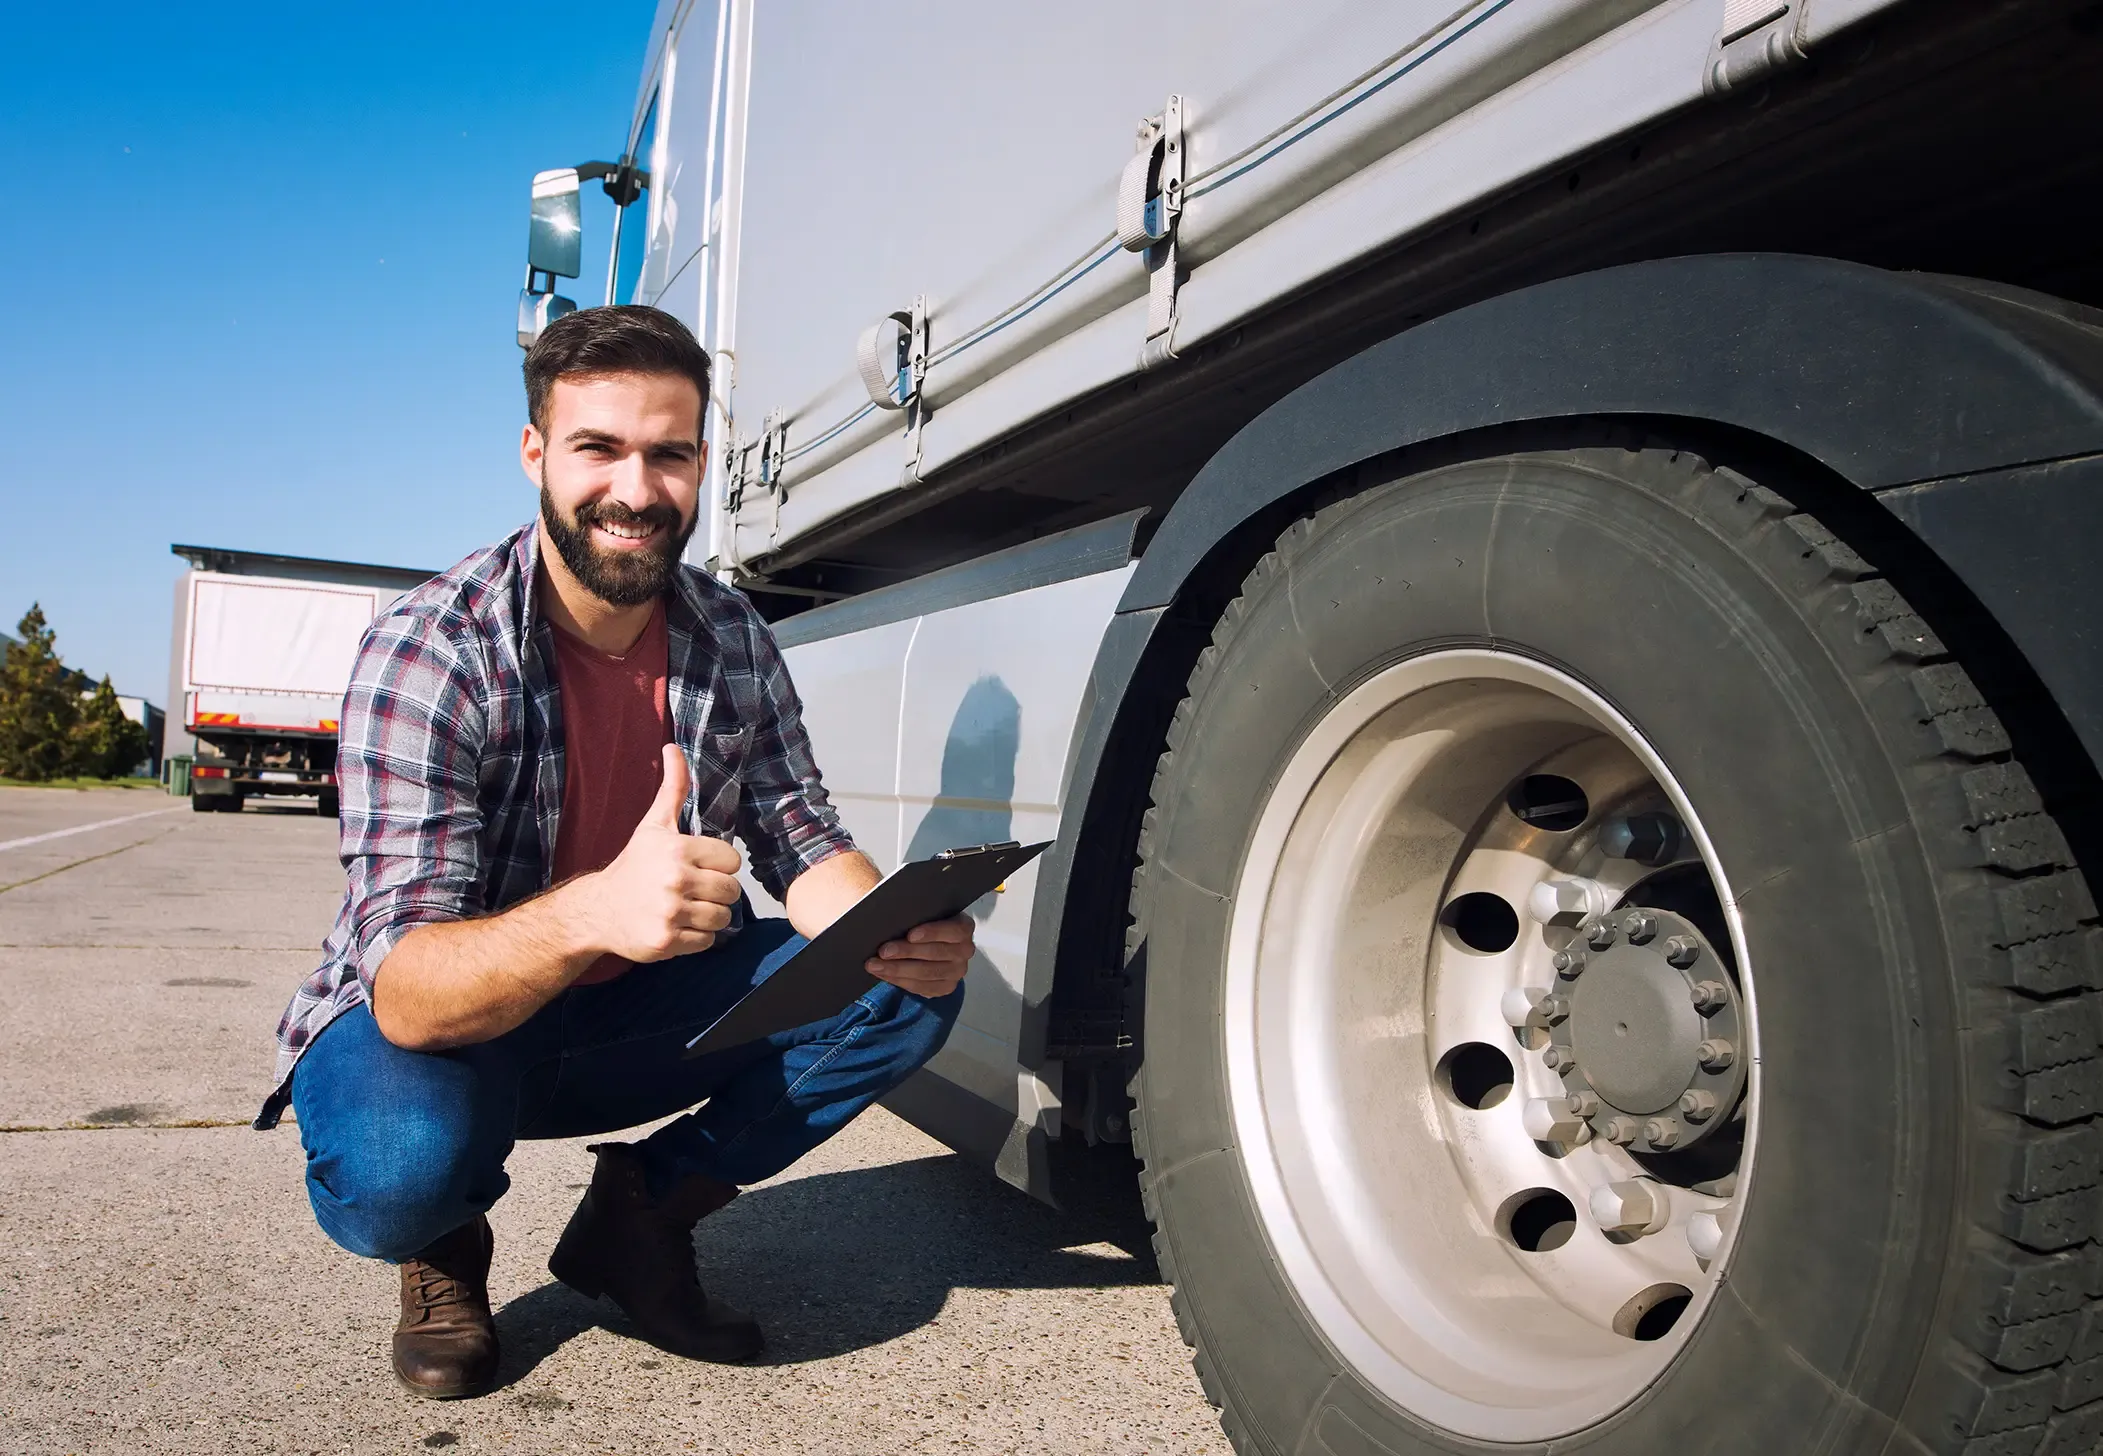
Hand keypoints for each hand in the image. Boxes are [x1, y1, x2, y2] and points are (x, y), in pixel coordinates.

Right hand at [583, 743, 742, 962]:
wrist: (598, 909)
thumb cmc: (633, 866)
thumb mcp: (653, 825)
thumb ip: (673, 788)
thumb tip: (673, 746)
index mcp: (677, 849)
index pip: (732, 861)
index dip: (719, 865)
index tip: (699, 867)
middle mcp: (674, 880)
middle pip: (731, 891)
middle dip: (716, 892)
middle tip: (693, 890)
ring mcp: (670, 913)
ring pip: (722, 918)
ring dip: (708, 916)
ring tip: (686, 908)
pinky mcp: (666, 941)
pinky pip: (706, 942)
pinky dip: (696, 938)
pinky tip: (676, 926)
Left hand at [866, 915, 974, 996]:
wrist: (928, 941)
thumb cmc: (922, 922)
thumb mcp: (923, 911)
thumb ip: (914, 911)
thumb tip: (890, 909)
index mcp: (964, 927)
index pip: (954, 930)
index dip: (932, 932)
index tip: (910, 935)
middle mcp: (965, 950)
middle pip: (936, 953)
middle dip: (906, 953)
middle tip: (883, 951)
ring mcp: (956, 971)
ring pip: (926, 974)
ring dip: (897, 969)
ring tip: (875, 964)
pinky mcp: (945, 987)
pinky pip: (921, 987)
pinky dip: (899, 981)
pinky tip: (883, 974)